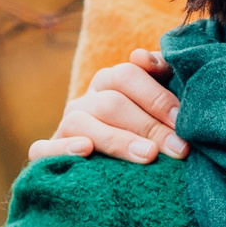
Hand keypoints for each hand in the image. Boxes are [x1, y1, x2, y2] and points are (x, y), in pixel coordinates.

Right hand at [28, 49, 182, 162]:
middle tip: (178, 149)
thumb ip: (158, 75)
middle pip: (111, 103)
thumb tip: (143, 57)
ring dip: (117, 139)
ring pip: (81, 123)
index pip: (127, 76)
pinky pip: (43, 149)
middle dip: (149, 126)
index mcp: (109, 83)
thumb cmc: (141, 133)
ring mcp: (65, 126)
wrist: (105, 170)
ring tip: (148, 156)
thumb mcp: (153, 105)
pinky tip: (86, 151)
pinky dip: (63, 149)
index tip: (182, 121)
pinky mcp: (45, 153)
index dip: (156, 96)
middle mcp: (85, 101)